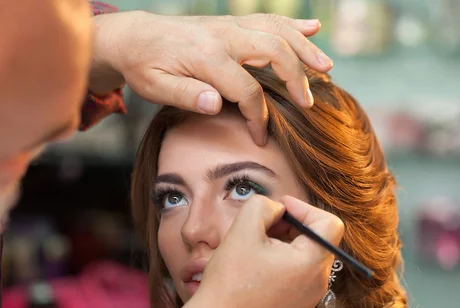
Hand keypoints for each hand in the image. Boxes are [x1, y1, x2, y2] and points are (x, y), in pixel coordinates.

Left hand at [90, 11, 332, 143]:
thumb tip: (216, 105)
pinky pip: (268, 18)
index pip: (246, 90)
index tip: (261, 137)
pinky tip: (312, 28)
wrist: (133, 36)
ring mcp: (230, 26)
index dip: (258, 117)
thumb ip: (186, 96)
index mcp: (206, 57)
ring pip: (277, 31)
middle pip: (274, 52)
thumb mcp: (155, 87)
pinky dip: (293, 24)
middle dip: (296, 79)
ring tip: (326, 68)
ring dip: (304, 48)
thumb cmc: (145, 66)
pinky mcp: (231, 23)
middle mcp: (223, 36)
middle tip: (308, 103)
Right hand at [199, 195, 344, 307]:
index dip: (304, 208)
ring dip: (287, 242)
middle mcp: (318, 282)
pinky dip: (284, 260)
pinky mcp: (297, 305)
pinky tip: (258, 264)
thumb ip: (264, 205)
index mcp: (312, 263)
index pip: (329, 223)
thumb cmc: (230, 279)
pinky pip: (300, 273)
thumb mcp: (243, 228)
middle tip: (264, 225)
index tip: (279, 209)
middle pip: (319, 239)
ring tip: (258, 244)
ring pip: (308, 255)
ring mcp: (309, 297)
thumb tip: (277, 210)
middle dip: (294, 224)